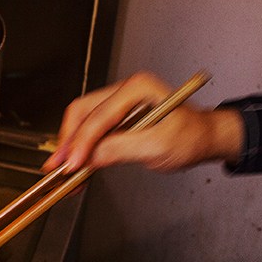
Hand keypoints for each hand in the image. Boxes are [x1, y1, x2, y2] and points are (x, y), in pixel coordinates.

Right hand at [45, 71, 243, 172]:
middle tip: (57, 168)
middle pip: (81, 113)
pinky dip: (81, 150)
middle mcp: (123, 91)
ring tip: (64, 173)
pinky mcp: (115, 119)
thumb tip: (88, 158)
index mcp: (137, 88)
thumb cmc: (191, 137)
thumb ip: (120, 149)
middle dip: (68, 142)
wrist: (205, 139)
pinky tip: (77, 168)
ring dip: (71, 147)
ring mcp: (117, 104)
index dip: (81, 142)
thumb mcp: (158, 146)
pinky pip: (90, 131)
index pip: (98, 115)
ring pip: (81, 122)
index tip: (71, 165)